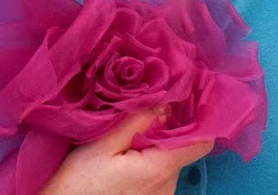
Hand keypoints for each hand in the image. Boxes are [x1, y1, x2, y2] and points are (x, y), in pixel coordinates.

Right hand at [40, 112, 213, 194]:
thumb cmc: (77, 185)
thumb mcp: (101, 145)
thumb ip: (134, 122)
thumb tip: (164, 103)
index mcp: (160, 170)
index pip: (201, 142)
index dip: (197, 115)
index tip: (182, 92)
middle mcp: (168, 188)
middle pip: (180, 146)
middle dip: (163, 126)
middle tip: (138, 107)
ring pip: (167, 159)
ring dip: (151, 143)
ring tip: (124, 130)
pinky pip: (157, 174)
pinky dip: (145, 159)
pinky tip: (122, 153)